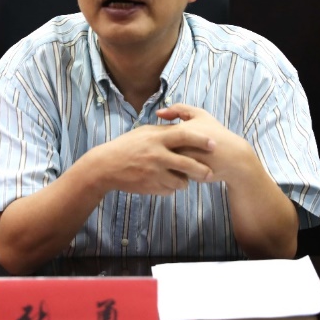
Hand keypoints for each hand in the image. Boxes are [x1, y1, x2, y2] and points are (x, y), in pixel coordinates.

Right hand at [89, 121, 215, 195]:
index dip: (201, 140)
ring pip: (181, 181)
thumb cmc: (127, 146)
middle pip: (188, 164)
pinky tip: (166, 182)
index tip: (213, 144)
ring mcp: (153, 173)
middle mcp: (157, 155)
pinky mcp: (150, 186)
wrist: (106, 166)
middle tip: (210, 173)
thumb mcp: (144, 133)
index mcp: (157, 138)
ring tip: (183, 177)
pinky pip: (169, 190)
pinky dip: (171, 187)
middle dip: (202, 170)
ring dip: (185, 181)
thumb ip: (163, 131)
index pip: (184, 136)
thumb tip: (183, 129)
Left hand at [156, 104, 249, 183]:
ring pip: (165, 162)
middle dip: (166, 150)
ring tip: (187, 158)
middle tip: (184, 149)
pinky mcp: (187, 175)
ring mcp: (182, 162)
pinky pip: (173, 173)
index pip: (159, 135)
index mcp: (179, 131)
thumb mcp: (200, 115)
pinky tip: (187, 167)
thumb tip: (158, 113)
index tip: (179, 140)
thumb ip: (179, 109)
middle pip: (161, 149)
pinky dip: (176, 171)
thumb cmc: (216, 134)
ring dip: (169, 161)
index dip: (166, 138)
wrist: (234, 157)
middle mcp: (179, 147)